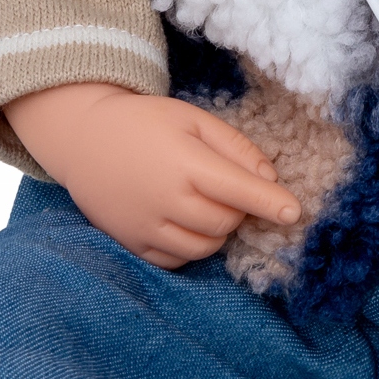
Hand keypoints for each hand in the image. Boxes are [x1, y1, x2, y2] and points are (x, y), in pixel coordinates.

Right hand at [4, 83, 300, 268]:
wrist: (83, 139)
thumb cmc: (145, 123)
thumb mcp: (193, 118)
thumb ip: (234, 146)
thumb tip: (269, 178)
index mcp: (183, 162)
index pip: (239, 190)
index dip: (271, 203)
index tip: (295, 212)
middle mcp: (164, 199)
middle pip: (225, 223)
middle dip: (239, 211)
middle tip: (228, 189)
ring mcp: (145, 226)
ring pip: (204, 247)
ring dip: (218, 230)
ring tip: (204, 202)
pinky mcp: (131, 243)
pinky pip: (177, 260)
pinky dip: (192, 246)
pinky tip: (184, 220)